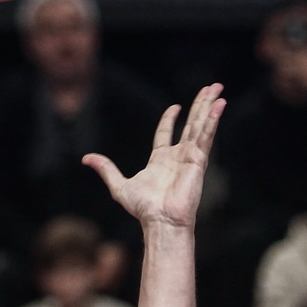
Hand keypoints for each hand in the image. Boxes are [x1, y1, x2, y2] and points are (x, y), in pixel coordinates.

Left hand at [84, 84, 224, 229]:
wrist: (161, 219)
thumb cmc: (144, 208)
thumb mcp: (119, 185)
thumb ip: (106, 169)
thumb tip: (86, 158)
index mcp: (161, 159)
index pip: (166, 133)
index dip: (170, 119)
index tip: (175, 107)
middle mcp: (178, 155)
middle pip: (190, 123)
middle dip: (199, 105)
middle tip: (209, 88)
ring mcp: (190, 156)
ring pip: (201, 125)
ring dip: (209, 105)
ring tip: (218, 88)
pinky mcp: (199, 159)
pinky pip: (206, 135)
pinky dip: (213, 119)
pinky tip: (219, 104)